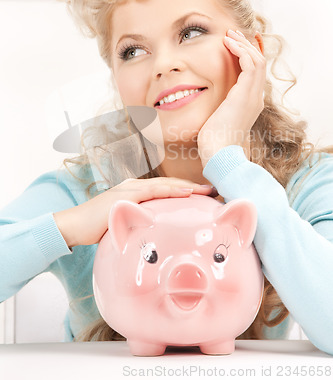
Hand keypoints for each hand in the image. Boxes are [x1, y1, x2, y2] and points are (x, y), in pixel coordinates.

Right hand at [54, 177, 216, 246]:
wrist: (74, 227)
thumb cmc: (97, 229)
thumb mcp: (124, 229)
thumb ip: (139, 229)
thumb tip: (153, 240)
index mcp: (137, 194)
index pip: (166, 191)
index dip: (187, 192)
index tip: (206, 197)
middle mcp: (136, 187)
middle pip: (170, 185)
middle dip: (193, 187)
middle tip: (214, 191)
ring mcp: (131, 189)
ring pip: (165, 185)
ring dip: (187, 186)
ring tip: (207, 189)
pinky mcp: (125, 196)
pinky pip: (153, 191)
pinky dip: (171, 190)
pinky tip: (187, 191)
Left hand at [197, 29, 265, 166]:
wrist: (218, 155)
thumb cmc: (212, 143)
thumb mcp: (213, 121)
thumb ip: (211, 108)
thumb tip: (192, 102)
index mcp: (248, 104)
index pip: (254, 74)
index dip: (246, 56)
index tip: (232, 45)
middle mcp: (255, 98)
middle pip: (259, 64)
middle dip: (245, 46)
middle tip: (231, 34)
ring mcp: (253, 96)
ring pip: (258, 60)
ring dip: (243, 44)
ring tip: (229, 35)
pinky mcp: (246, 94)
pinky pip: (251, 63)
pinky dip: (241, 50)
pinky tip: (228, 43)